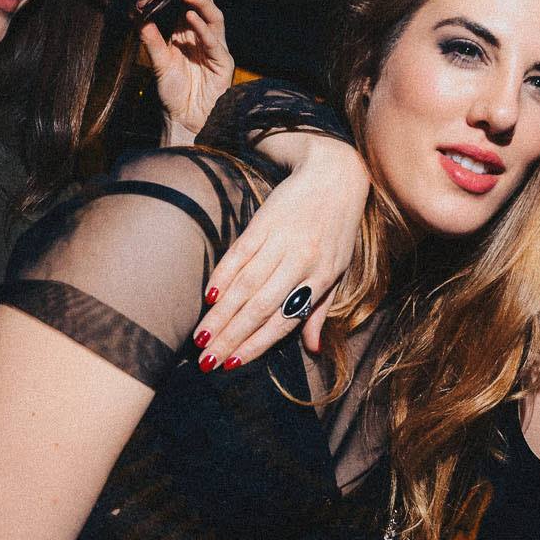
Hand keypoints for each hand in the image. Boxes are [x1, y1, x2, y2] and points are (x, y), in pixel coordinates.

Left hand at [141, 0, 234, 145]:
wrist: (185, 118)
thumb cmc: (175, 91)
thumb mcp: (158, 62)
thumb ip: (151, 40)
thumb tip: (139, 16)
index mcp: (189, 30)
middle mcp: (204, 35)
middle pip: (207, 3)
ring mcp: (215, 48)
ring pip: (214, 18)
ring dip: (201, 3)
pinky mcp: (222, 63)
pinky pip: (214, 42)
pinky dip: (203, 30)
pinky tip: (191, 20)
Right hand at [194, 132, 368, 367]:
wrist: (334, 176)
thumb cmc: (338, 228)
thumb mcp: (339, 269)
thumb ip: (322, 308)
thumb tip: (314, 349)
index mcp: (321, 278)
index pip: (284, 319)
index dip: (257, 344)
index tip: (233, 364)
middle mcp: (301, 262)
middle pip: (260, 307)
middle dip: (231, 337)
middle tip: (206, 360)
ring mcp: (281, 241)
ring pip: (246, 285)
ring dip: (221, 314)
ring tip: (201, 336)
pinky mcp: (264, 222)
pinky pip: (240, 254)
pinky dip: (222, 276)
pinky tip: (208, 297)